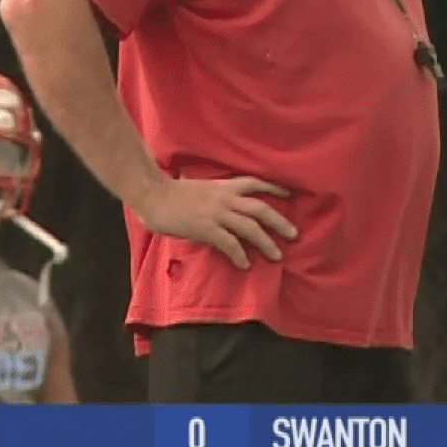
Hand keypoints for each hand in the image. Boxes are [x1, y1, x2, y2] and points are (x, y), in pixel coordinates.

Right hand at [137, 176, 298, 269]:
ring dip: (266, 242)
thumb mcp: (200, 189)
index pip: (255, 183)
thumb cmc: (171, 192)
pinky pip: (229, 243)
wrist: (153, 194)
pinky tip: (244, 264)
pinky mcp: (206, 228)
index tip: (290, 192)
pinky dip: (239, 254)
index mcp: (223, 186)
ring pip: (250, 227)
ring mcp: (216, 213)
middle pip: (260, 208)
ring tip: (276, 254)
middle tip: (294, 233)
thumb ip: (215, 196)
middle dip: (279, 221)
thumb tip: (224, 206)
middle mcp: (224, 198)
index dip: (274, 187)